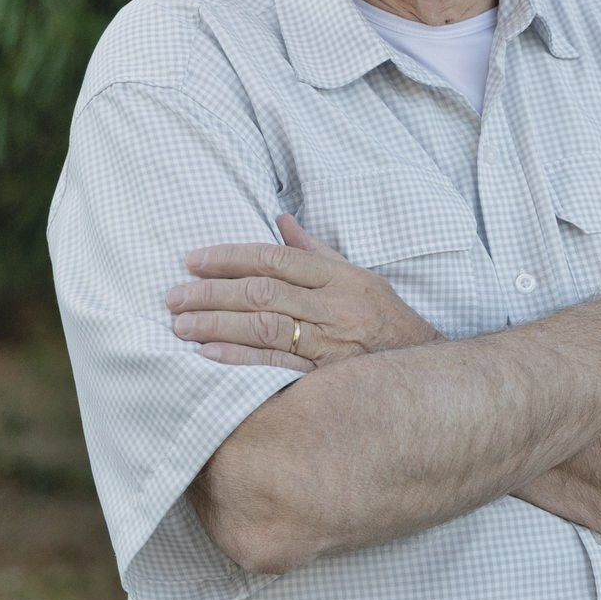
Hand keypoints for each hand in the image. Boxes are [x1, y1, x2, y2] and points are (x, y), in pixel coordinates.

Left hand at [166, 214, 440, 369]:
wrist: (426, 377)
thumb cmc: (388, 325)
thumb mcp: (361, 280)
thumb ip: (316, 252)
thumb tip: (280, 220)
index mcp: (341, 279)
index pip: (276, 259)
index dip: (231, 257)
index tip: (193, 260)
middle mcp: (335, 308)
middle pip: (263, 292)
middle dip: (212, 292)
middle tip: (173, 295)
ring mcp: (329, 344)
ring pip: (263, 326)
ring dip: (216, 324)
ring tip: (179, 324)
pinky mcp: (325, 379)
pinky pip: (275, 366)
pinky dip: (239, 360)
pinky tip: (208, 356)